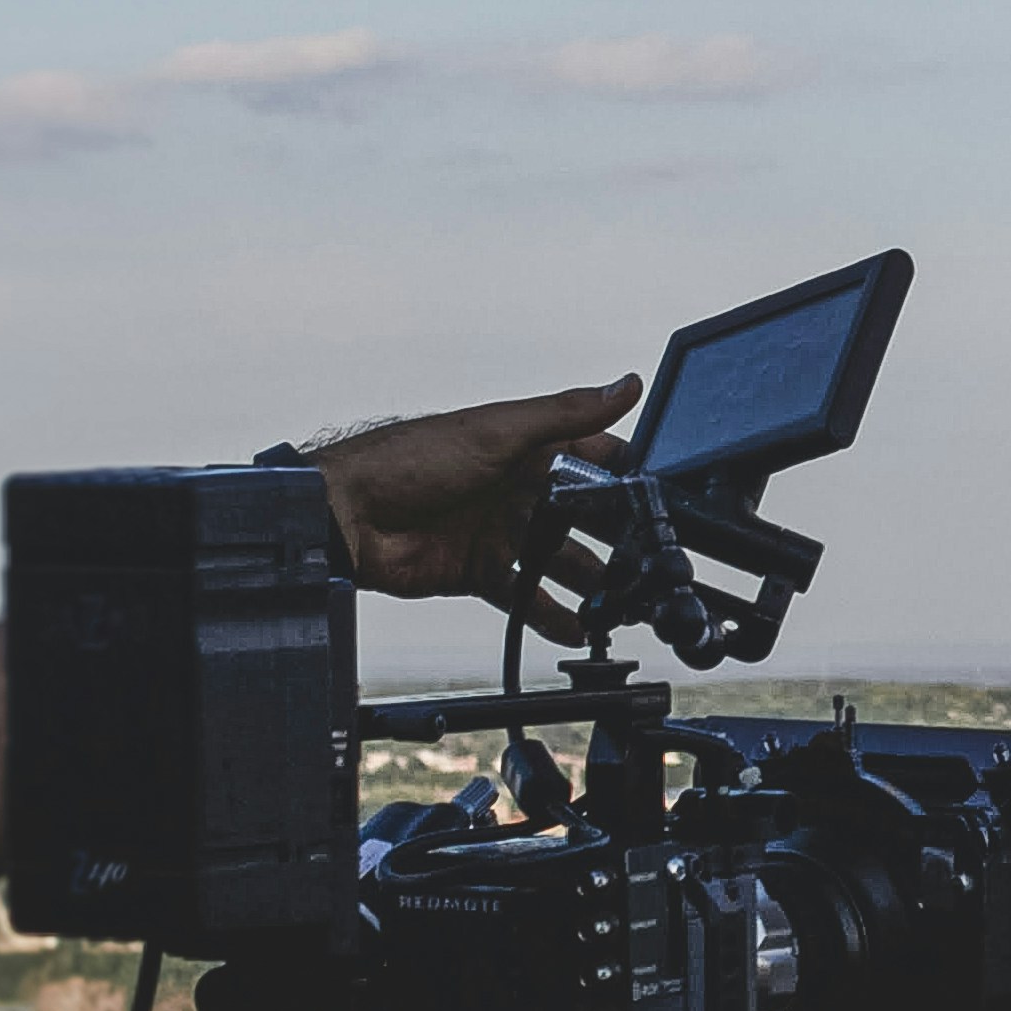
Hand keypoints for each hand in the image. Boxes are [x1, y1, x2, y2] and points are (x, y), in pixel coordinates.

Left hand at [312, 381, 639, 640]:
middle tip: (647, 564)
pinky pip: (523, 596)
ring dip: (589, 582)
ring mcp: (498, 532)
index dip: (628, 478)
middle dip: (616, 540)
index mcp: (526, 449)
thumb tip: (624, 384)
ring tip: (620, 604)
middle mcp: (516, 488)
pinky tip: (576, 626)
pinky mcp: (477, 572)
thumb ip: (566, 413)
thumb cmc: (409, 460)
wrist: (347, 518)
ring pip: (558, 560)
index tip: (663, 503)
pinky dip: (549, 613)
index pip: (593, 458)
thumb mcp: (497, 431)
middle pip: (582, 517)